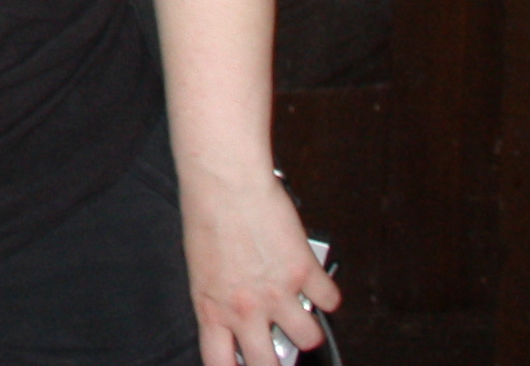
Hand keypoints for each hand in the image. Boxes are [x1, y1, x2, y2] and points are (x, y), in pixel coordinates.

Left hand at [181, 160, 334, 365]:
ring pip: (309, 337)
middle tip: (279, 351)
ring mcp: (277, 293)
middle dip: (276, 361)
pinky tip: (316, 284)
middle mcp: (245, 309)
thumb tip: (234, 318)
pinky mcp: (304, 270)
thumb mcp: (200, 269)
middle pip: (267, 364)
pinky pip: (329, 299)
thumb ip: (218, 300)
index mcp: (212, 309)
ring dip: (307, 327)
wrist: (225, 181)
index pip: (221, 364)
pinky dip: (326, 294)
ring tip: (299, 312)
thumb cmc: (205, 215)